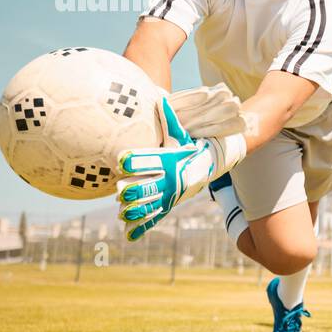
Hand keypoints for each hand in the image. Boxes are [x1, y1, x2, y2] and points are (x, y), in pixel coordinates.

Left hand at [114, 97, 217, 240]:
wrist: (211, 163)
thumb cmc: (189, 144)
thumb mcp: (180, 132)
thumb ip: (167, 118)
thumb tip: (158, 98)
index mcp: (169, 160)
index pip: (150, 159)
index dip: (135, 159)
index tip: (121, 160)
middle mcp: (171, 179)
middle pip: (149, 186)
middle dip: (134, 189)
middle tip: (120, 190)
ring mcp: (170, 194)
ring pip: (151, 205)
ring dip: (136, 209)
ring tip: (122, 211)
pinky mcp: (170, 204)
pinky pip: (155, 217)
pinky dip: (142, 226)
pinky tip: (128, 233)